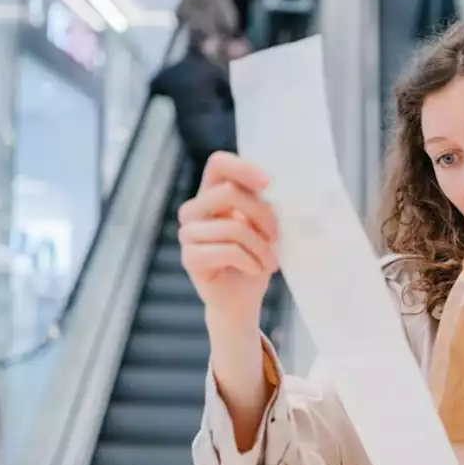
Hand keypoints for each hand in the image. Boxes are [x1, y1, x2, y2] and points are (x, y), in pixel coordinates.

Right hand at [178, 152, 279, 324]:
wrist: (241, 300)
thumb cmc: (255, 259)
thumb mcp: (264, 226)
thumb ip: (263, 203)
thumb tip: (274, 186)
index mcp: (212, 194)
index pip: (218, 163)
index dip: (243, 168)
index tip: (269, 183)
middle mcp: (194, 210)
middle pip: (229, 192)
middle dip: (262, 215)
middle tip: (275, 237)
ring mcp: (187, 234)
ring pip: (233, 227)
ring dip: (261, 247)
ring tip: (270, 261)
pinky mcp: (189, 258)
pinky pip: (228, 251)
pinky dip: (250, 261)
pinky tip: (255, 270)